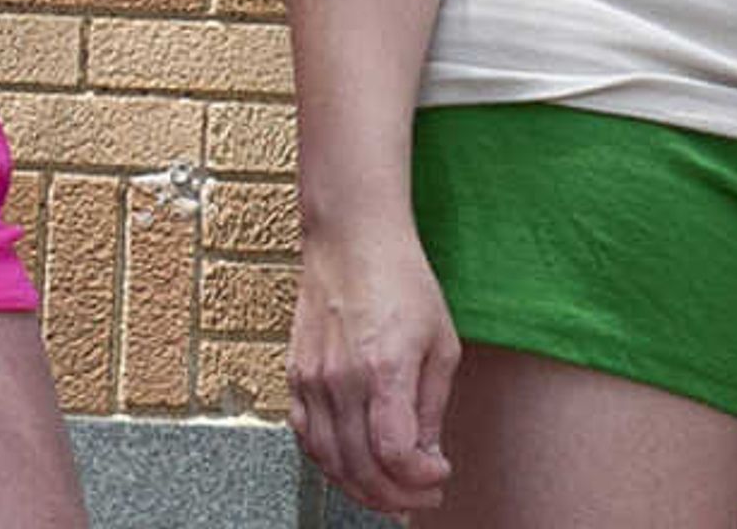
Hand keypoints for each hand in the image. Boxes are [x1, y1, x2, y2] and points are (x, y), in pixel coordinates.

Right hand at [291, 216, 464, 513]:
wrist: (351, 240)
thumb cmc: (402, 281)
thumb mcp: (441, 341)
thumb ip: (432, 404)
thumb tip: (427, 455)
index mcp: (384, 368)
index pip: (394, 452)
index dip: (419, 478)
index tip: (440, 476)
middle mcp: (341, 380)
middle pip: (360, 467)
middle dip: (394, 495)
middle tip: (420, 497)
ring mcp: (312, 380)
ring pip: (329, 461)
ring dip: (361, 488)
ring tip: (390, 491)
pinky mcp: (295, 378)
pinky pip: (307, 439)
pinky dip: (330, 463)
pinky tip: (354, 466)